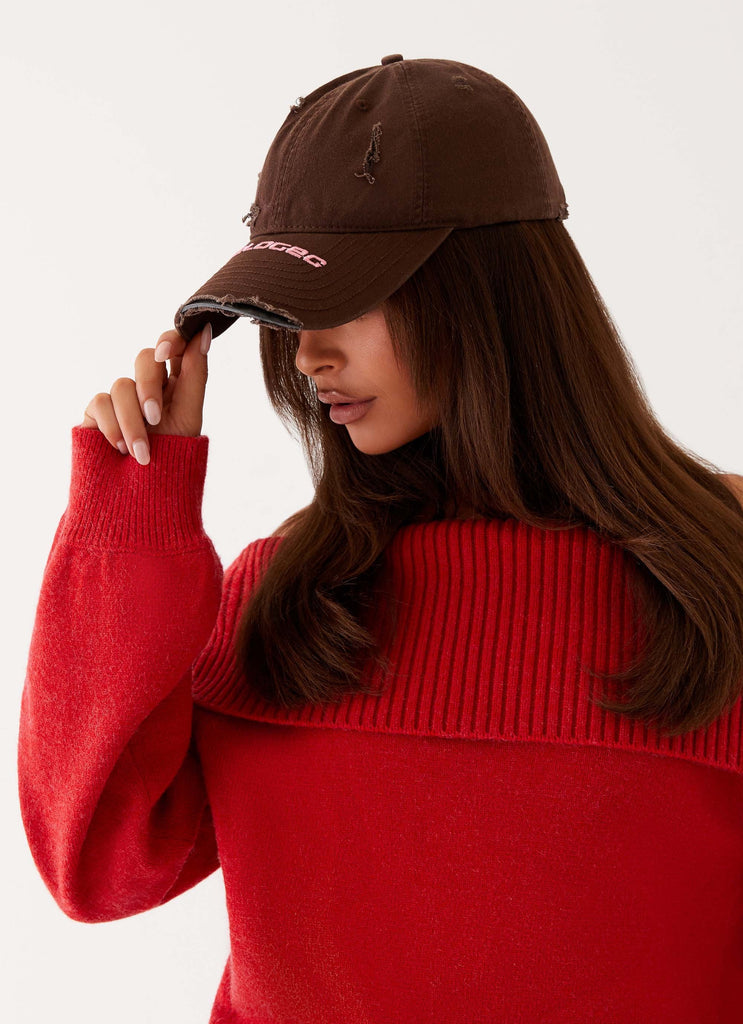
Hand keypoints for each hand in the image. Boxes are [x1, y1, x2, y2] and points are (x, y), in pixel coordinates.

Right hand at [80, 323, 210, 464]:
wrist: (142, 498)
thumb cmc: (172, 460)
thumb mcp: (189, 415)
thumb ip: (196, 372)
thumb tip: (204, 330)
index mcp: (175, 385)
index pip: (173, 347)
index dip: (170, 340)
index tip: (167, 352)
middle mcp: (147, 388)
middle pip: (145, 358)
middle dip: (149, 387)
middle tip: (155, 418)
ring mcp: (120, 400)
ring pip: (122, 384)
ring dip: (133, 421)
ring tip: (141, 453)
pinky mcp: (96, 414)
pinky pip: (100, 402)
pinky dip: (113, 427)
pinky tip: (121, 450)